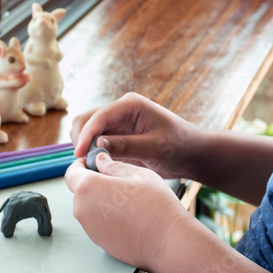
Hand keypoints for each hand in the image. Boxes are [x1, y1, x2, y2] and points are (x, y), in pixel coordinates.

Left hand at [65, 152, 191, 271]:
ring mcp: (90, 230)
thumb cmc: (155, 205)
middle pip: (80, 191)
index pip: (72, 173)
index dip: (81, 165)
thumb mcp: (137, 174)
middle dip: (94, 183)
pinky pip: (99, 224)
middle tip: (118, 181)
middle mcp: (82, 210)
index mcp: (87, 188)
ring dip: (102, 201)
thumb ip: (112, 165)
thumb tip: (100, 160)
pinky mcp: (100, 243)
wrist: (169, 242)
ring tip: (129, 201)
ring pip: (90, 208)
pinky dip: (109, 218)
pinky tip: (131, 217)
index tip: (94, 163)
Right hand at [70, 92, 202, 180]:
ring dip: (84, 146)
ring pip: (87, 130)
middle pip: (87, 120)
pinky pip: (95, 142)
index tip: (79, 154)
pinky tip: (96, 167)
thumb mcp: (155, 148)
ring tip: (90, 166)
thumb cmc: (179, 146)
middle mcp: (120, 111)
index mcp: (130, 105)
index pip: (99, 117)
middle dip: (81, 139)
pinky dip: (91, 153)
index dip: (86, 135)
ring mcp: (117, 123)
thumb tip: (97, 145)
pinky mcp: (117, 137)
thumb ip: (126, 146)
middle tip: (84, 163)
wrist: (192, 154)